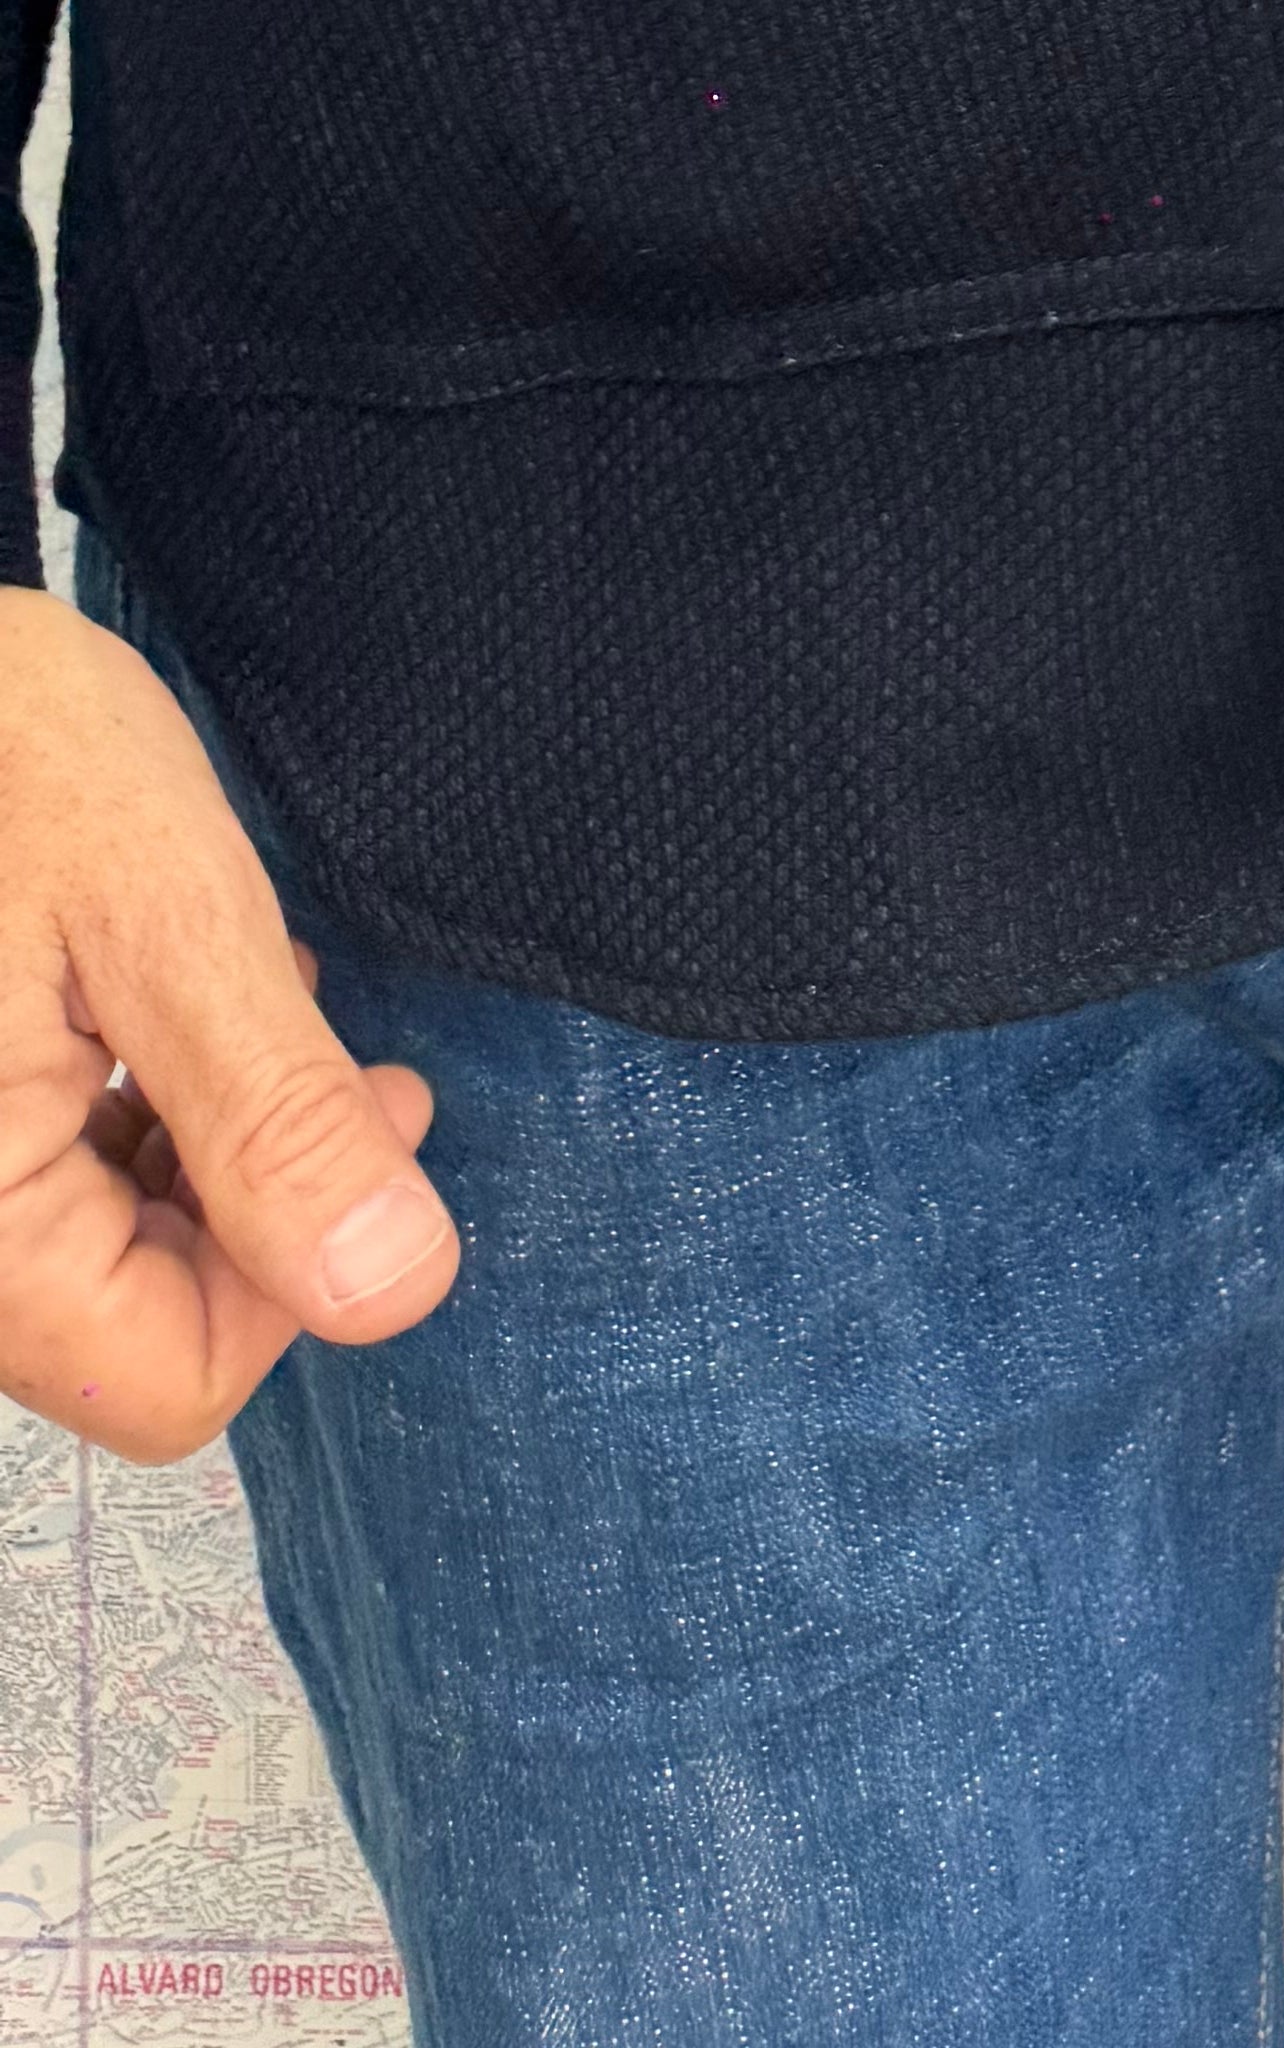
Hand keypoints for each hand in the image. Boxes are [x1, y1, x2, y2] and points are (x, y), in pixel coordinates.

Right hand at [0, 588, 454, 1461]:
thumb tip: (393, 1291)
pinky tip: (154, 1001)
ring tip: (230, 993)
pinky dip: (120, 1119)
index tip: (377, 1107)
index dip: (300, 1274)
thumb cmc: (8, 749)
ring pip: (86, 1259)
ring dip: (190, 1155)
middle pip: (124, 1327)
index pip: (165, 1385)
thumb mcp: (169, 919)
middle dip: (250, 1200)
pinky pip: (32, 1184)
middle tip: (324, 1039)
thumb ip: (273, 1121)